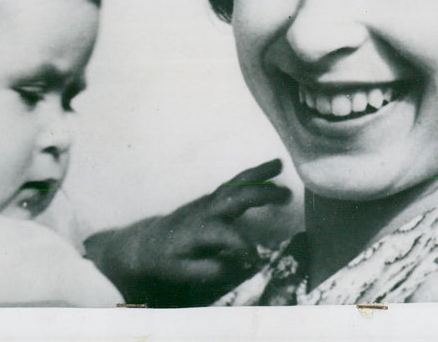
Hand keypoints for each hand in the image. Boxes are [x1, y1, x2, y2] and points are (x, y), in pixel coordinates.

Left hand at [85, 159, 290, 306]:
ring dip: (259, 174)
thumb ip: (210, 269)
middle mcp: (206, 210)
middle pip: (235, 197)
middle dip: (261, 194)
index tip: (257, 258)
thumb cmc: (167, 259)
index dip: (243, 245)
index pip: (225, 234)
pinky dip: (255, 173)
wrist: (150, 240)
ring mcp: (211, 200)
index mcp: (198, 229)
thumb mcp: (183, 271)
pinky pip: (237, 182)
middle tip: (286, 196)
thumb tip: (238, 265)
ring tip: (280, 165)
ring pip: (237, 183)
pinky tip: (272, 168)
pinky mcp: (215, 197)